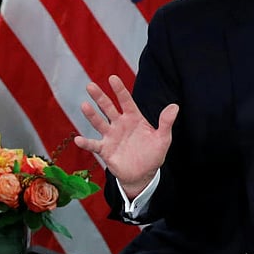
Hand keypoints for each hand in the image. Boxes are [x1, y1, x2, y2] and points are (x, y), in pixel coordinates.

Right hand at [73, 75, 178, 198]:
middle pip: (108, 108)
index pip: (126, 101)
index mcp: (134, 118)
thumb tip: (175, 106)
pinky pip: (94, 145)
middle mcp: (120, 124)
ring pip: (99, 123)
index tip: (113, 78)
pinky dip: (86, 143)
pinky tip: (78, 139)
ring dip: (91, 115)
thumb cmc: (153, 154)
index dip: (119, 90)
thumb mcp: (163, 139)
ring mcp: (111, 136)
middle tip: (90, 85)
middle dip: (100, 97)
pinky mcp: (105, 150)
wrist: (143, 175)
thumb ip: (166, 123)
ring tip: (85, 106)